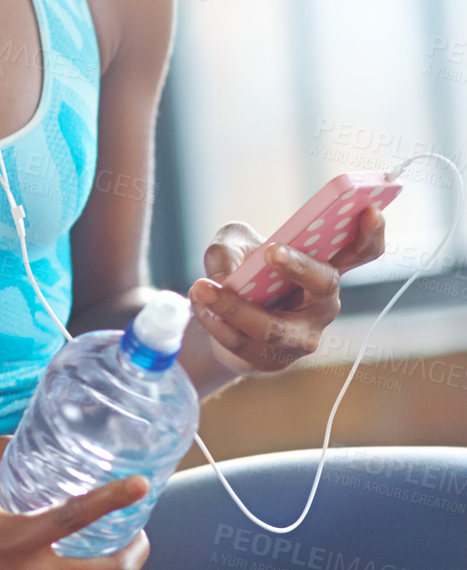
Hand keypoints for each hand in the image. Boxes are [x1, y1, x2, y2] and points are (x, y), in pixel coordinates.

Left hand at [188, 204, 387, 374]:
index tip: (371, 210)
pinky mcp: (274, 359)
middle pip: (324, 284)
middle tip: (270, 252)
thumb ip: (229, 247)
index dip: (370, 233)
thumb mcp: (231, 245)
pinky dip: (216, 323)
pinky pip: (244, 344)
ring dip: (234, 307)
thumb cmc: (240, 273)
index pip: (360, 252)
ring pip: (274, 326)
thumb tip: (226, 273)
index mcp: (322, 268)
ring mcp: (302, 336)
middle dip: (300, 266)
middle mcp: (322, 303)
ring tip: (202, 288)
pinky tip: (199, 306)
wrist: (221, 319)